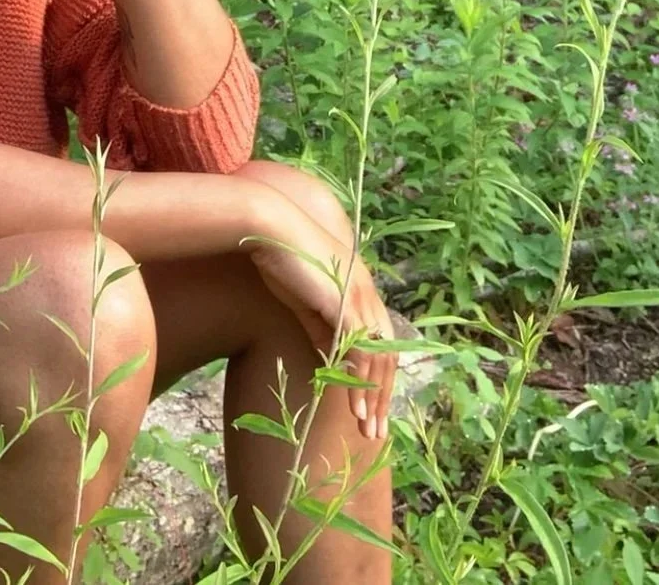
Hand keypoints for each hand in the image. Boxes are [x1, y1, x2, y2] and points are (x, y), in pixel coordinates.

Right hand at [243, 200, 395, 441]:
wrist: (271, 228)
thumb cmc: (283, 259)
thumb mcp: (305, 301)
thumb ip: (323, 328)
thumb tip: (332, 359)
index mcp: (361, 291)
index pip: (381, 344)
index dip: (378, 379)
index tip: (370, 409)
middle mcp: (368, 295)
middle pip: (387, 356)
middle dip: (382, 397)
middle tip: (374, 432)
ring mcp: (360, 299)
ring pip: (379, 359)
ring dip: (373, 397)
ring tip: (365, 427)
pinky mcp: (345, 304)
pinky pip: (361, 352)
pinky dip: (360, 381)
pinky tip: (353, 405)